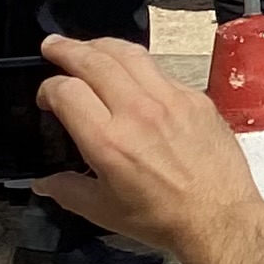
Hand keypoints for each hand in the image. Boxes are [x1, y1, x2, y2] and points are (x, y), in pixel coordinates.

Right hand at [31, 35, 263, 263]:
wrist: (219, 216)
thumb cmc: (160, 218)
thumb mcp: (102, 211)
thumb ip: (68, 190)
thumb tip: (44, 181)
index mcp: (109, 140)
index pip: (67, 91)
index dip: (48, 88)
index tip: (45, 97)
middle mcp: (138, 111)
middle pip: (96, 61)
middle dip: (68, 49)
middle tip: (52, 46)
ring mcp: (171, 99)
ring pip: (131, 54)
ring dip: (102, 45)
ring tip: (86, 47)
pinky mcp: (196, 97)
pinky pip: (160, 70)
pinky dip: (137, 64)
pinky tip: (129, 72)